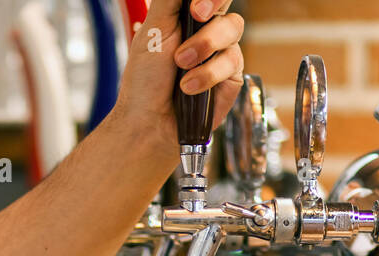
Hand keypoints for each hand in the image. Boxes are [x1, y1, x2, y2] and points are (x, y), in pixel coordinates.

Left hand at [107, 0, 245, 164]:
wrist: (149, 120)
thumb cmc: (145, 80)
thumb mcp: (152, 30)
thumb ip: (170, 1)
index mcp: (188, 16)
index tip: (194, 7)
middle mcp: (208, 31)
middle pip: (225, 6)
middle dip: (213, 7)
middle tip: (196, 16)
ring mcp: (221, 53)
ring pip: (233, 29)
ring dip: (204, 46)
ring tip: (181, 65)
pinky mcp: (231, 76)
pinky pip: (231, 62)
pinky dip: (207, 74)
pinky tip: (189, 87)